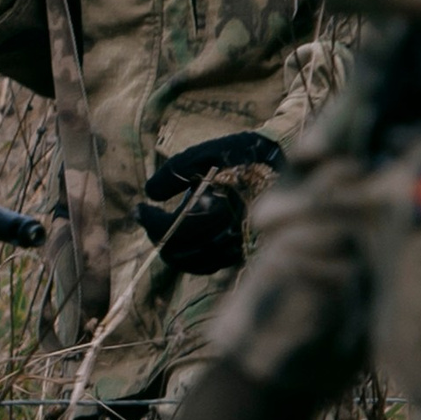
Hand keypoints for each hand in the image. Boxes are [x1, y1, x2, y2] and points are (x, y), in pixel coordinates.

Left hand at [135, 131, 284, 277]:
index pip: (171, 228)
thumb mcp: (203, 154)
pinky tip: (184, 241)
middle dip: (157, 235)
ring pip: (194, 263)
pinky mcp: (244, 251)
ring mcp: (237, 245)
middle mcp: (227, 233)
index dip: (149, 220)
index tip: (139, 207)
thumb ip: (173, 173)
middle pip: (179, 250)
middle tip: (147, 219)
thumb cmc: (238, 155)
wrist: (281, 163)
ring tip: (162, 231)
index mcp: (216, 208)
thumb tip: (149, 194)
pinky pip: (211, 265)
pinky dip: (192, 258)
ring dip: (172, 250)